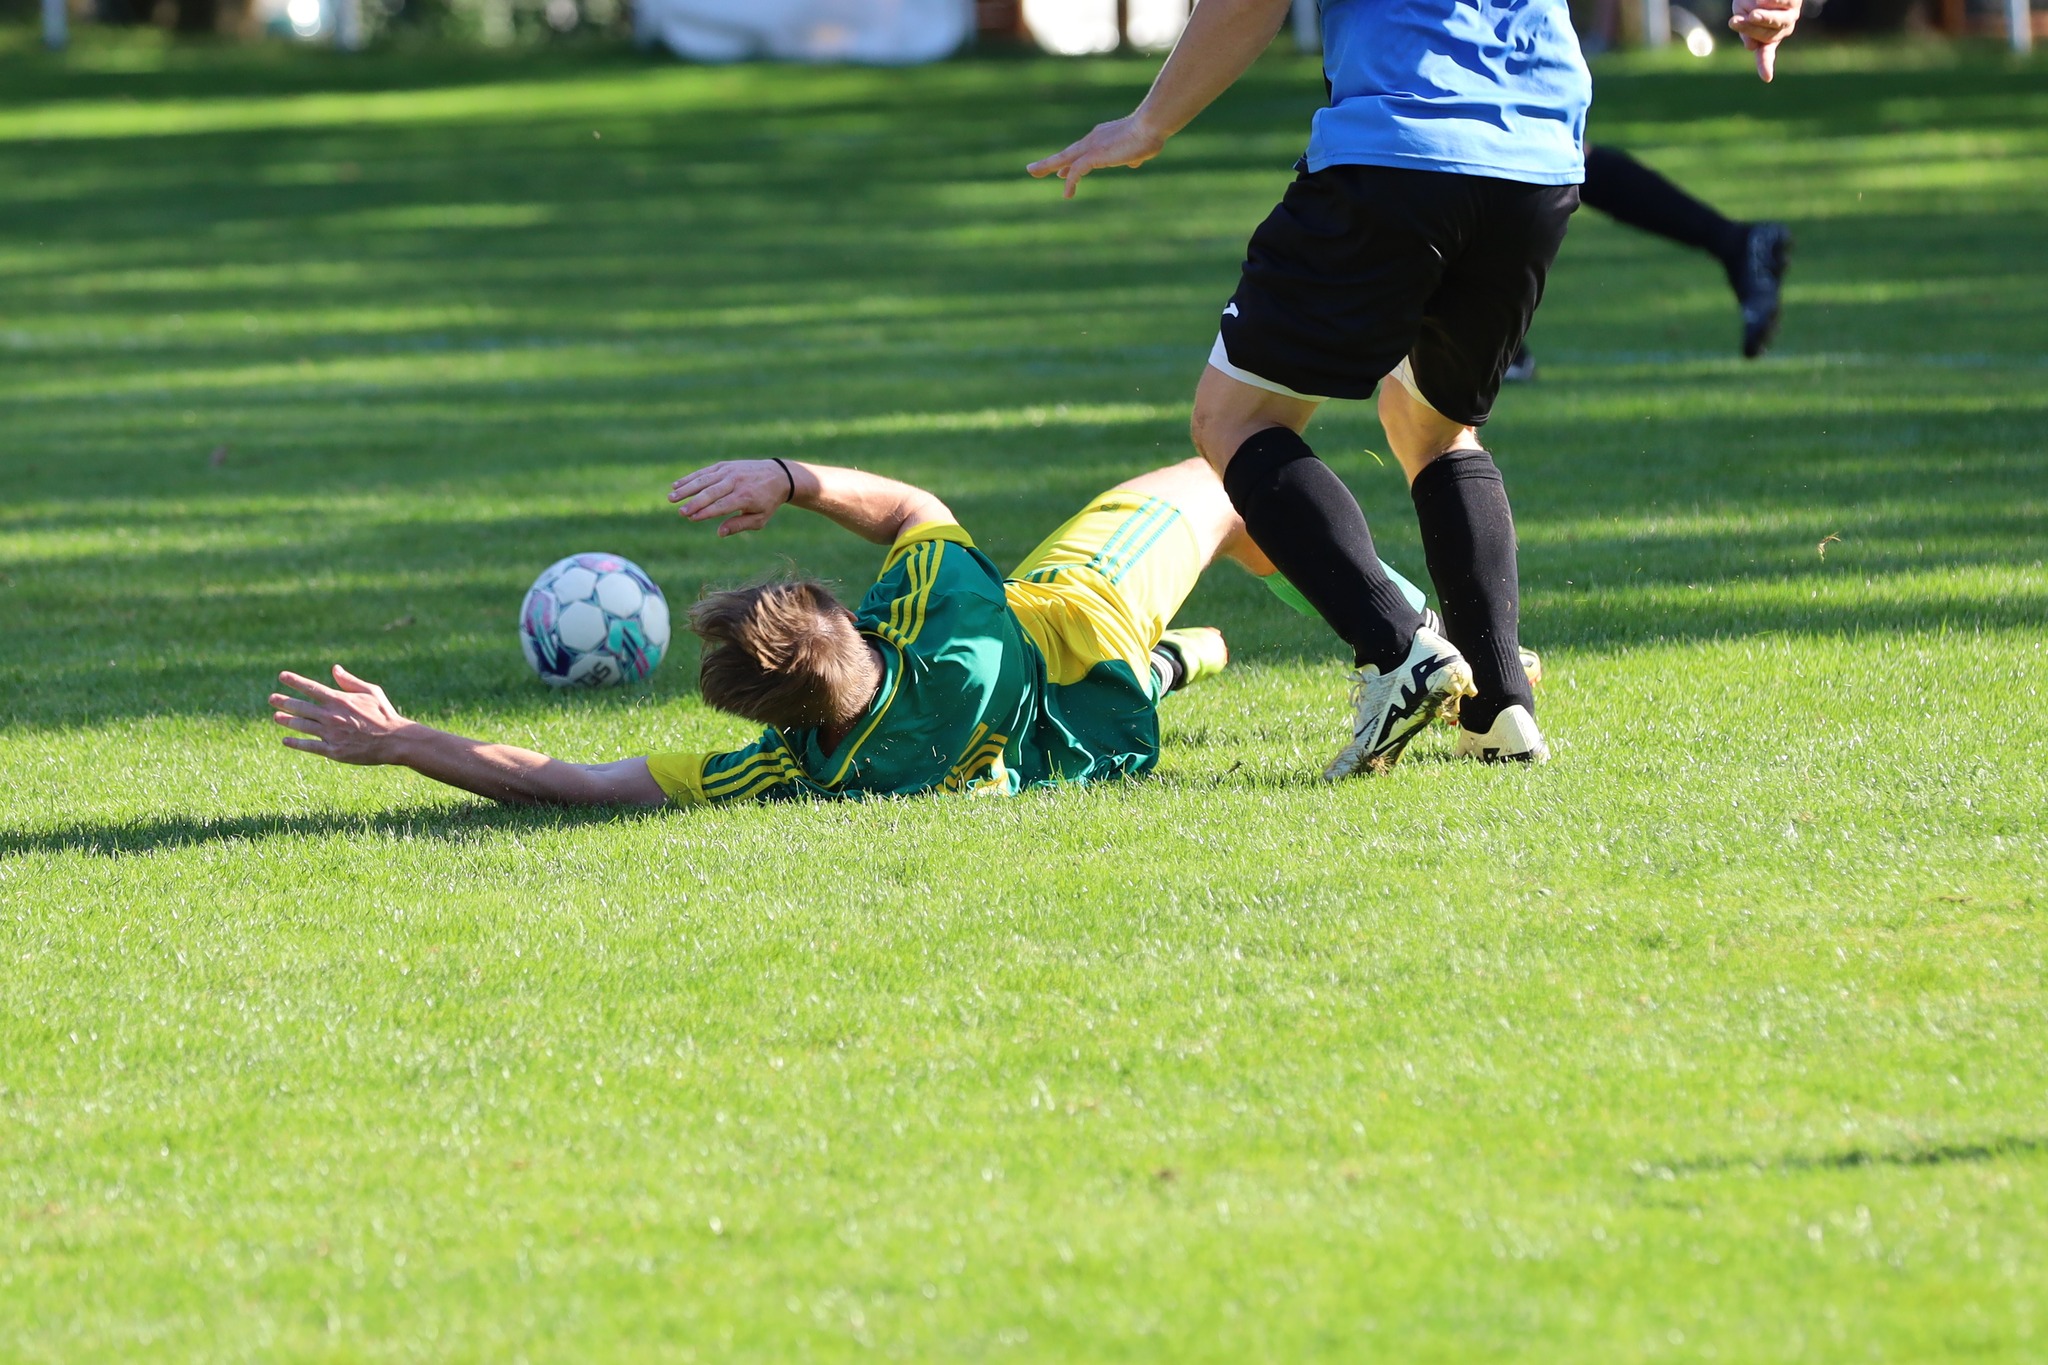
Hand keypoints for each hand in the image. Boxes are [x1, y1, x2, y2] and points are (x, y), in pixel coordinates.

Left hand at [270, 665, 412, 764]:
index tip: (282, 676)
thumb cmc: (384, 714)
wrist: (394, 740)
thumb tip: (335, 669)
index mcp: (339, 700)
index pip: (311, 688)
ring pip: (302, 726)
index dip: (295, 681)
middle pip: (301, 707)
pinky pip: (310, 746)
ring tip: (276, 717)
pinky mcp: (334, 750)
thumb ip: (350, 681)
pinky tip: (286, 740)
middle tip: (272, 699)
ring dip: (287, 721)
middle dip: (284, 701)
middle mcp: (331, 716)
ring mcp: (330, 734)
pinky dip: (296, 743)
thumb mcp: (371, 692)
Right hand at [669, 459, 793, 536]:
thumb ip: (739, 526)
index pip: (722, 506)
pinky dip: (690, 477)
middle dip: (694, 502)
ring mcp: (729, 471)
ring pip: (704, 480)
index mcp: (745, 497)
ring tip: (671, 497)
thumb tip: (719, 533)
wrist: (778, 475)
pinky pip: (705, 472)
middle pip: (711, 492)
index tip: (692, 518)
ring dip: (686, 488)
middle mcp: (736, 482)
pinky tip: (676, 485)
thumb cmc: (767, 501)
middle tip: (679, 511)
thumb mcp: (760, 518)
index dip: (706, 512)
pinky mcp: (725, 465)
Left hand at [1027, 111, 1168, 199]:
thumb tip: (1133, 162)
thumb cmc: (1150, 135)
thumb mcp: (1141, 149)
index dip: (1070, 162)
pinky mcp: (1094, 155)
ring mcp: (1091, 147)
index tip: (1061, 172)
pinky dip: (1070, 182)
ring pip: (1063, 159)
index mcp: (1102, 137)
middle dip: (1050, 163)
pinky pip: (1077, 171)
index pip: (1081, 151)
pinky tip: (1066, 194)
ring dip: (1047, 166)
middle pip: (1066, 153)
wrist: (1151, 125)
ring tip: (1031, 172)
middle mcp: (1093, 140)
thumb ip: (1134, 156)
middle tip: (1033, 169)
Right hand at [1730, 0, 1799, 80]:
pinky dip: (1770, 1)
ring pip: (1777, 22)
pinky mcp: (1793, 0)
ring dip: (1765, 19)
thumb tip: (1750, 47)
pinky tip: (1761, 0)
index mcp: (1768, 37)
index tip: (1766, 78)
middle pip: (1766, 35)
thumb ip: (1744, 28)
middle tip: (1734, 21)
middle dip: (1749, 29)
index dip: (1765, 65)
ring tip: (1752, 15)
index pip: (1765, 54)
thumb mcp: (1740, 13)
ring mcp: (1790, 15)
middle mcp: (1782, 29)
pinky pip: (1781, 2)